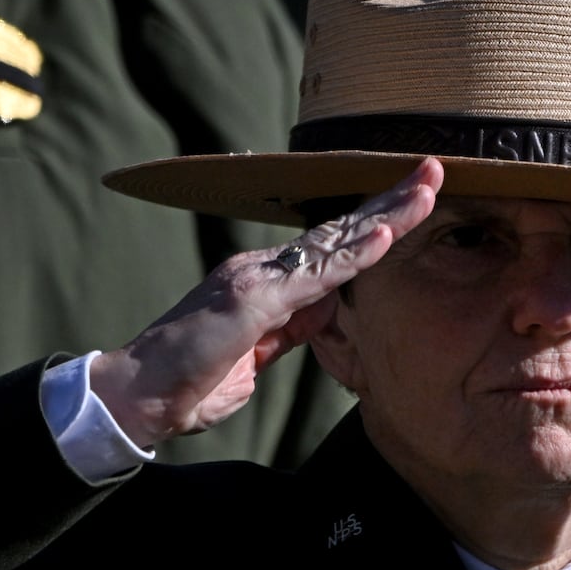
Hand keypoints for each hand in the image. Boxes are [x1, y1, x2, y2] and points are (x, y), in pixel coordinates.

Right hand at [89, 157, 442, 447]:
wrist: (134, 399)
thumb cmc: (189, 384)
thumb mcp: (256, 358)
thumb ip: (292, 331)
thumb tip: (325, 310)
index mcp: (265, 283)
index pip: (333, 248)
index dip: (376, 226)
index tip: (415, 203)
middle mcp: (263, 270)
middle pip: (340, 231)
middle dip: (392, 202)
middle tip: (436, 170)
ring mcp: (258, 280)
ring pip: (335, 242)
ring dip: (387, 216)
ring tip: (427, 188)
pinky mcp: (252, 300)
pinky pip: (315, 276)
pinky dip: (353, 257)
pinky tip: (386, 236)